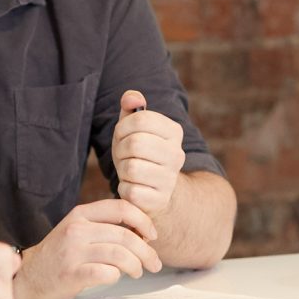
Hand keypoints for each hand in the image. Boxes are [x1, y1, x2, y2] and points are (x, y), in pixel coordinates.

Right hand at [16, 199, 161, 298]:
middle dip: (147, 251)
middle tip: (155, 264)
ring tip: (137, 272)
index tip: (152, 235)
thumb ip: (104, 227)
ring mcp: (72, 252)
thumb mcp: (78, 231)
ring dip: (135, 266)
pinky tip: (114, 278)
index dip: (143, 220)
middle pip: (125, 235)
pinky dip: (116, 276)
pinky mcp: (70, 274)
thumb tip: (142, 233)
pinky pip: (105, 273)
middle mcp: (77, 229)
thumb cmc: (59, 256)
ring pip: (119, 254)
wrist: (27, 277)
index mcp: (81, 214)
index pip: (121, 207)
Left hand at [110, 90, 184, 216]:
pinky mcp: (159, 200)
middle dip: (121, 149)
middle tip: (124, 155)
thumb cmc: (140, 154)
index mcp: (174, 131)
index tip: (123, 135)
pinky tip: (132, 187)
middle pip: (135, 143)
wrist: (156, 191)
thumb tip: (131, 98)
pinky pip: (129, 190)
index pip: (141, 119)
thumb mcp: (134, 128)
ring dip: (122, 169)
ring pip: (131, 168)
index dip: (123, 127)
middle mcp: (177, 154)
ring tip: (129, 171)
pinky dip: (124, 189)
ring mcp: (170, 179)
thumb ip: (132, 107)